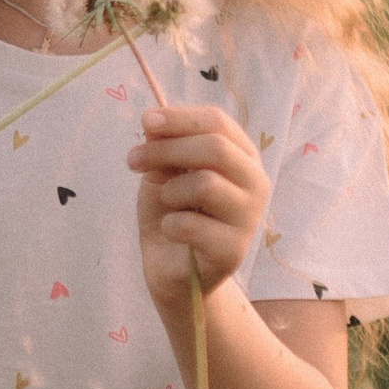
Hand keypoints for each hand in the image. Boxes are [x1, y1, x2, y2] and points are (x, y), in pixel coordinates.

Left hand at [129, 102, 267, 306]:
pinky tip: (171, 231)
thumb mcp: (163, 173)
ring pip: (206, 184)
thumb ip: (163, 147)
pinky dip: (169, 224)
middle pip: (216, 148)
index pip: (218, 122)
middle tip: (133, 160)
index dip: (179, 118)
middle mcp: (255, 183)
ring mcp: (248, 218)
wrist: (172, 269)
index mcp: (242, 156)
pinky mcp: (233, 250)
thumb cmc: (172, 213)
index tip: (145, 121)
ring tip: (167, 204)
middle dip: (167, 150)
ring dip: (170, 191)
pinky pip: (191, 225)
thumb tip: (153, 122)